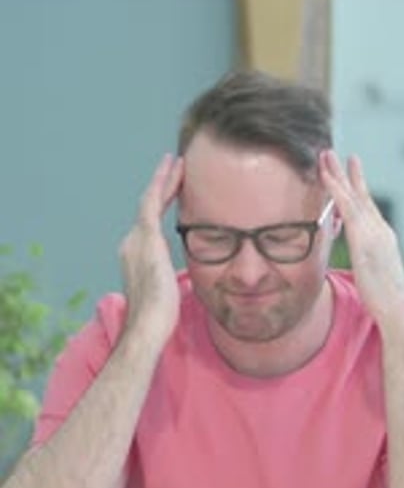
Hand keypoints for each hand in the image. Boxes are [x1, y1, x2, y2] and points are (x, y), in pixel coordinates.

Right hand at [119, 154, 183, 345]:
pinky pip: (154, 200)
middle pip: (148, 207)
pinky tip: (176, 168)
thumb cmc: (160, 318)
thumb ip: (172, 279)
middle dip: (162, 187)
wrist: (148, 324)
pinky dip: (164, 182)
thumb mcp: (168, 293)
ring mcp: (136, 239)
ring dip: (164, 180)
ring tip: (176, 163)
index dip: (161, 205)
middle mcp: (131, 243)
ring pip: (150, 200)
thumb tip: (187, 282)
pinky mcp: (146, 236)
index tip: (173, 192)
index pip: (150, 223)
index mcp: (136, 256)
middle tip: (174, 168)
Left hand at [319, 150, 403, 326]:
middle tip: (336, 153)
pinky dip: (335, 189)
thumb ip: (364, 262)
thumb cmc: (384, 298)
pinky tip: (326, 176)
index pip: (366, 207)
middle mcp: (379, 229)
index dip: (356, 188)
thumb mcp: (372, 274)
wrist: (396, 306)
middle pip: (360, 195)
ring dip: (337, 174)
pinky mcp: (363, 236)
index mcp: (381, 237)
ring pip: (352, 195)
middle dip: (347, 173)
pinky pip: (346, 206)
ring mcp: (372, 231)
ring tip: (326, 155)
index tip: (349, 172)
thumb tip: (359, 263)